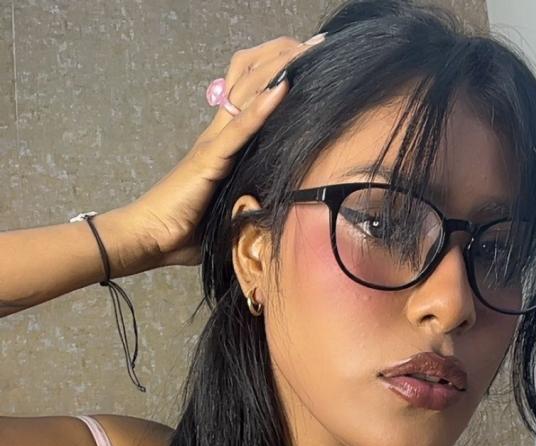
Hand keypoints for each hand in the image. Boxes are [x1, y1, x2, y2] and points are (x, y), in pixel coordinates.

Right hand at [114, 33, 325, 270]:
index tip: (306, 64)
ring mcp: (212, 145)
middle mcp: (217, 138)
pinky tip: (282, 86)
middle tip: (317, 45)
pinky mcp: (208, 159)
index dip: (276, 79)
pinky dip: (260, 108)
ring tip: (307, 51)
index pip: (251, 103)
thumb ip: (245, 205)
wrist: (146, 239)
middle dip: (283, 63)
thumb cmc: (183, 231)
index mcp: (222, 148)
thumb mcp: (226, 214)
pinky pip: (239, 129)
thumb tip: (273, 216)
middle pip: (250, 87)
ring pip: (246, 96)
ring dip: (277, 72)